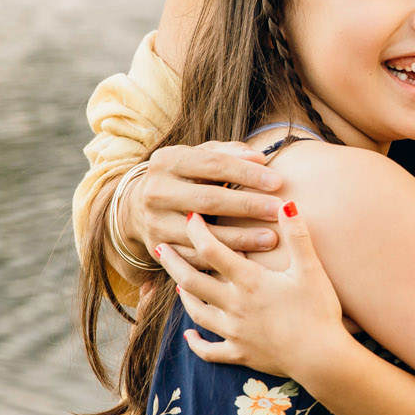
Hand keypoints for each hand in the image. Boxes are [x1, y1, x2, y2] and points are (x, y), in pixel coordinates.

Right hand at [123, 141, 284, 257]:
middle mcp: (156, 191)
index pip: (214, 165)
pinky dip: (221, 260)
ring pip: (202, 234)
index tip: (277, 181)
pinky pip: (195, 258)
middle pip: (208, 199)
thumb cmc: (184, 176)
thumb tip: (259, 159)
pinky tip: (248, 260)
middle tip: (277, 210)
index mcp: (168, 161)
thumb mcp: (198, 157)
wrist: (136, 207)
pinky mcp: (158, 248)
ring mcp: (155, 222)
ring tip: (271, 239)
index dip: (247, 174)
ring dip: (240, 239)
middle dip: (247, 205)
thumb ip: (228, 154)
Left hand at [157, 205, 347, 378]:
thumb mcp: (311, 270)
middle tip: (160, 247)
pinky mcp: (240, 354)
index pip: (213, 250)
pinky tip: (190, 337)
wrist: (321, 358)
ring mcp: (234, 332)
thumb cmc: (318, 311)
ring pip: (196, 312)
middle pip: (191, 281)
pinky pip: (209, 351)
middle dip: (174, 262)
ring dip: (183, 295)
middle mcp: (234, 305)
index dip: (198, 231)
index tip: (192, 218)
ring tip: (176, 283)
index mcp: (249, 281)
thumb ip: (297, 235)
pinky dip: (197, 343)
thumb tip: (287, 203)